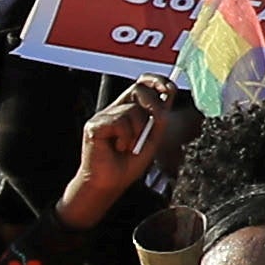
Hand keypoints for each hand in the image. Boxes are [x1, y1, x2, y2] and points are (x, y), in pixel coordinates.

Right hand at [65, 82, 180, 227]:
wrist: (110, 184)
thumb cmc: (128, 164)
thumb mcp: (152, 138)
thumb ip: (159, 118)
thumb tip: (168, 96)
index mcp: (129, 110)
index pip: (142, 84)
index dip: (156, 80)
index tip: (169, 88)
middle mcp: (116, 109)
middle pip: (138, 89)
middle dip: (154, 104)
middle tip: (156, 122)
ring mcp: (104, 116)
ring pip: (132, 110)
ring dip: (138, 132)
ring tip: (129, 147)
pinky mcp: (94, 124)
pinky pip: (120, 122)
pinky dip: (125, 138)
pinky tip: (118, 148)